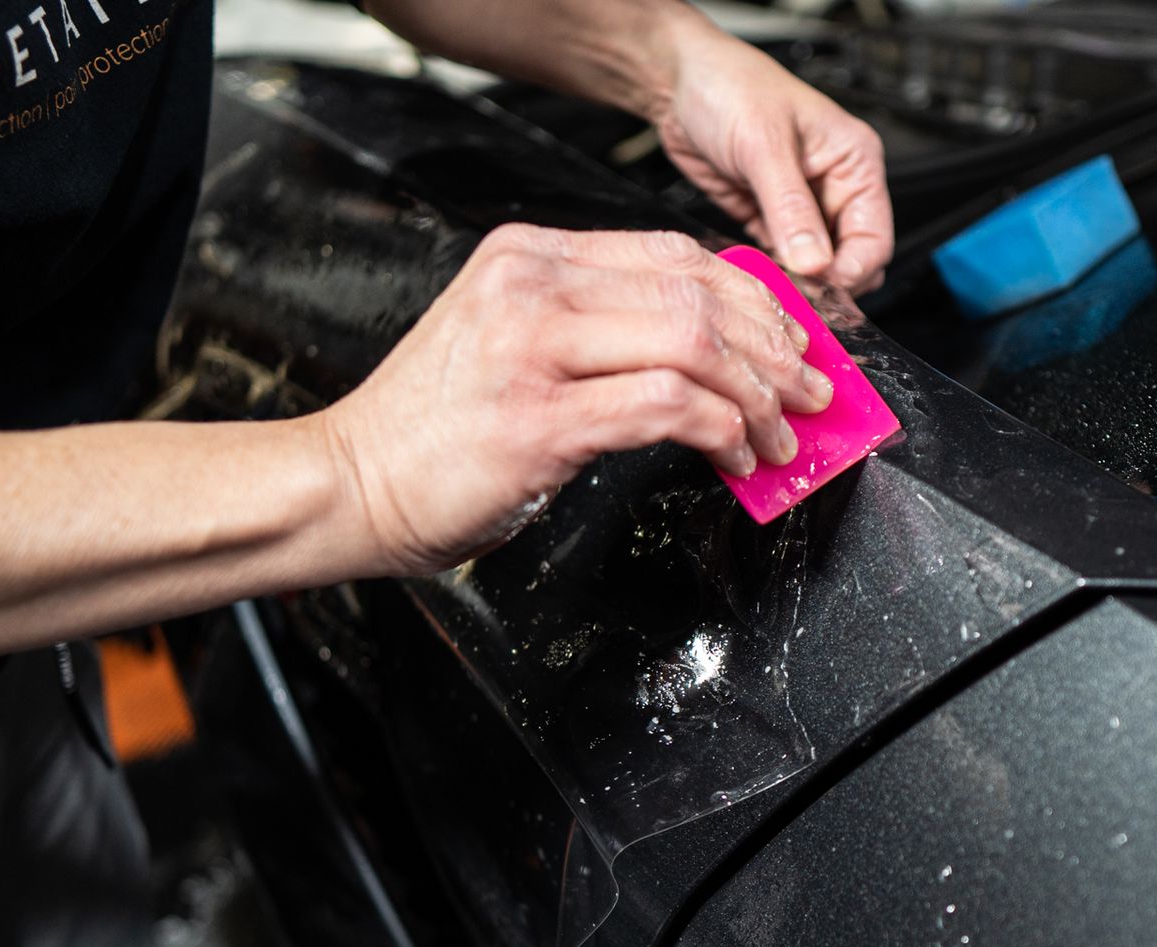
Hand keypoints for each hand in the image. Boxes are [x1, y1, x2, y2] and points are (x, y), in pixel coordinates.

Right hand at [319, 225, 833, 575]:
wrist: (348, 482)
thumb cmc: (431, 431)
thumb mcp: (510, 343)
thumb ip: (593, 329)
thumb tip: (704, 356)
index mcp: (528, 258)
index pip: (674, 255)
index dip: (751, 299)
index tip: (789, 341)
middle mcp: (533, 287)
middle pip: (697, 293)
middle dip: (774, 348)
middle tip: (807, 392)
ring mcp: (536, 349)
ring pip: (695, 344)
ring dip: (758, 397)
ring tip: (780, 436)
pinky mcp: (543, 419)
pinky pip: (669, 408)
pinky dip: (723, 432)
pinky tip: (735, 457)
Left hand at [650, 14, 891, 293]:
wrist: (678, 83)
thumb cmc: (729, 88)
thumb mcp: (764, 146)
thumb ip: (790, 208)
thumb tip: (815, 263)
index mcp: (853, 162)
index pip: (874, 238)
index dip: (852, 271)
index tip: (818, 288)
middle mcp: (834, 186)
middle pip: (850, 259)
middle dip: (825, 283)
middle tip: (794, 296)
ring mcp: (802, 206)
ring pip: (816, 266)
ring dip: (797, 283)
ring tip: (772, 287)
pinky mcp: (770, 219)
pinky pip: (782, 261)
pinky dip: (773, 275)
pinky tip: (756, 276)